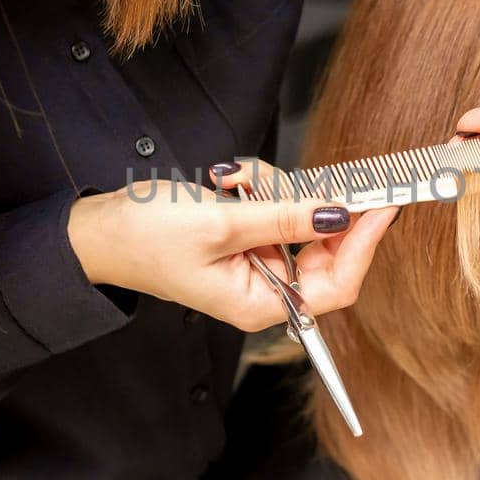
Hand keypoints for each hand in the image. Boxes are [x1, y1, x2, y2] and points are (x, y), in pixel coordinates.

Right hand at [68, 160, 398, 331]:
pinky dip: (259, 186)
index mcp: (261, 302)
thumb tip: (341, 215)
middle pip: (324, 244)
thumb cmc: (144, 238)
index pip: (339, 281)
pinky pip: (276, 205)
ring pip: (300, 215)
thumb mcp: (221, 224)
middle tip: (281, 177)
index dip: (365, 243)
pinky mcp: (247, 236)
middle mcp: (266, 287)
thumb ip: (285, 218)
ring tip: (232, 180)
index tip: (384, 203)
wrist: (96, 229)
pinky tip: (228, 181)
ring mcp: (258, 261)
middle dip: (304, 204)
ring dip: (273, 187)